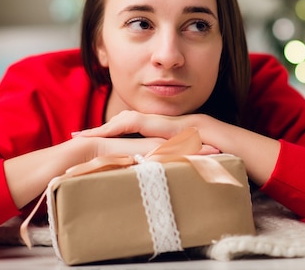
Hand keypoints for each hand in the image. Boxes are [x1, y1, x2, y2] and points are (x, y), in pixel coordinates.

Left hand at [73, 110, 219, 154]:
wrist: (228, 143)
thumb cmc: (213, 155)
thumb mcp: (185, 163)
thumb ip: (170, 167)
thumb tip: (158, 183)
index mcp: (160, 134)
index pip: (130, 133)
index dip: (110, 136)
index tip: (90, 142)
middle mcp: (157, 126)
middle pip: (122, 124)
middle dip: (99, 130)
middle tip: (76, 136)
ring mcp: (158, 123)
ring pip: (124, 121)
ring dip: (102, 128)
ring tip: (81, 136)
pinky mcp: (161, 125)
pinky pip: (134, 124)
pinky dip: (117, 128)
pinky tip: (102, 133)